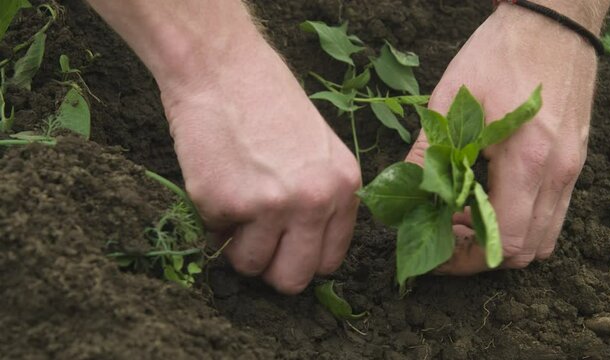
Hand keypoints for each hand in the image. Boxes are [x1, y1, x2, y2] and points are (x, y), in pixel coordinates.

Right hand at [159, 27, 360, 293]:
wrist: (223, 68)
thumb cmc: (268, 102)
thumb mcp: (319, 150)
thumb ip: (322, 200)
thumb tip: (304, 247)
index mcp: (344, 188)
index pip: (329, 261)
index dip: (301, 257)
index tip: (285, 245)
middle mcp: (315, 201)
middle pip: (293, 279)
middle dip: (270, 266)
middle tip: (255, 237)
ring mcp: (271, 205)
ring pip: (250, 266)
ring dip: (236, 242)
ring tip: (235, 197)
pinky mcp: (226, 203)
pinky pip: (214, 238)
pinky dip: (211, 217)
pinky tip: (217, 178)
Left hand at [406, 4, 598, 273]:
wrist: (552, 22)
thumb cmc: (498, 56)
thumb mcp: (451, 101)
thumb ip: (426, 154)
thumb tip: (405, 194)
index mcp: (527, 161)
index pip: (503, 241)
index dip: (466, 259)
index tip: (437, 255)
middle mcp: (558, 173)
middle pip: (526, 250)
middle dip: (482, 255)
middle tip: (447, 237)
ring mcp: (572, 168)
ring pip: (544, 236)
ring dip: (503, 240)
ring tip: (467, 219)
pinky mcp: (574, 160)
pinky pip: (553, 211)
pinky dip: (522, 220)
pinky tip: (491, 197)